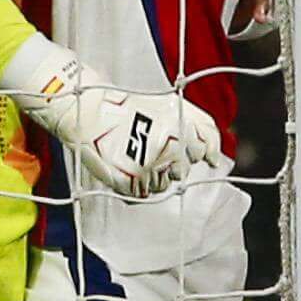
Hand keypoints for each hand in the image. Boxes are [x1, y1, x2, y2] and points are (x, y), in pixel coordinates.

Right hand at [29, 84, 227, 198]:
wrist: (85, 111)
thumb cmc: (125, 107)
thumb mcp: (165, 107)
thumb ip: (197, 126)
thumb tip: (215, 157)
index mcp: (178, 129)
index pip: (205, 147)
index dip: (201, 150)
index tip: (196, 153)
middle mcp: (167, 150)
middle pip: (184, 169)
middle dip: (173, 162)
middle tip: (152, 147)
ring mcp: (149, 168)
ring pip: (164, 183)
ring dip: (154, 174)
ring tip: (134, 154)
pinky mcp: (132, 182)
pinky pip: (144, 193)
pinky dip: (137, 184)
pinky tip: (127, 166)